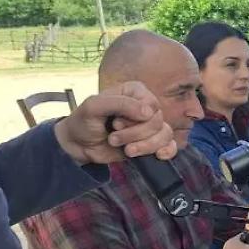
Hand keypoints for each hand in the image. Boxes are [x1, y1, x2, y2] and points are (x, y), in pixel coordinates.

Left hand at [54, 82, 176, 164]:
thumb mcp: (94, 106)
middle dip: (135, 134)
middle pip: (157, 121)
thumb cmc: (84, 122)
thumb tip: (149, 113)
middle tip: (113, 138)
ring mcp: (149, 126)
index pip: (151, 104)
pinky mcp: (151, 142)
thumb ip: (120, 104)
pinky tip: (158, 156)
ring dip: (145, 145)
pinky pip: (170, 145)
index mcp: (135, 92)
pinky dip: (168, 151)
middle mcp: (145, 107)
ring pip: (164, 134)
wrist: (78, 146)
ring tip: (126, 150)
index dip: (135, 117)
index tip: (115, 123)